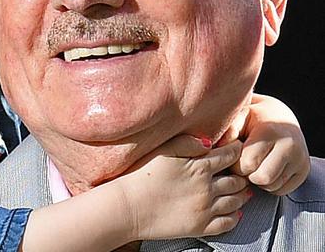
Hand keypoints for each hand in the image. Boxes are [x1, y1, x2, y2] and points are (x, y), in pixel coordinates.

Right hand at [119, 135, 249, 240]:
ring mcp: (205, 209)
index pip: (228, 156)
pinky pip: (228, 223)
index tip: (238, 147)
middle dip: (241, 174)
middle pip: (236, 180)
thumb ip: (187, 142)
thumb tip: (209, 142)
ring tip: (242, 190)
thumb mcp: (163, 150)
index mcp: (199, 167)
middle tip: (243, 171)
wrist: (128, 206)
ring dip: (241, 194)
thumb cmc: (141, 175)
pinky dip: (236, 217)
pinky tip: (235, 212)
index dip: (236, 150)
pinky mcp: (200, 227)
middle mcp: (207, 188)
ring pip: (235, 201)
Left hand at [229, 93, 309, 194]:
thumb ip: (228, 131)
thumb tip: (213, 146)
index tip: (232, 155)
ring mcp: (300, 159)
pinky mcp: (304, 171)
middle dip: (246, 174)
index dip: (234, 164)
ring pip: (271, 187)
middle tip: (242, 162)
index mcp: (270, 132)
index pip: (247, 164)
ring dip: (257, 180)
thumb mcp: (239, 118)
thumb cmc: (252, 119)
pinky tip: (264, 168)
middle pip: (261, 179)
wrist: (281, 118)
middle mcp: (289, 146)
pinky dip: (269, 184)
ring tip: (254, 163)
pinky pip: (280, 190)